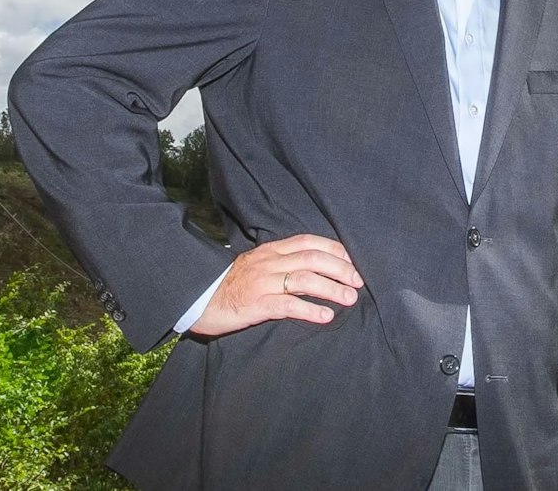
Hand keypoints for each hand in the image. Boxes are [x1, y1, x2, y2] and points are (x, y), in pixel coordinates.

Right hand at [189, 234, 362, 336]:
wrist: (198, 299)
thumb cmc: (231, 285)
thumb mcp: (257, 265)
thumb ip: (281, 262)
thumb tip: (314, 267)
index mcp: (270, 250)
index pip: (308, 241)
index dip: (334, 248)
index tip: (352, 260)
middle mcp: (269, 262)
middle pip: (313, 258)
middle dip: (340, 269)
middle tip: (358, 282)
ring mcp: (262, 283)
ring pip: (305, 279)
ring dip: (332, 289)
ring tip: (350, 298)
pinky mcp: (256, 304)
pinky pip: (288, 305)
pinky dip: (310, 310)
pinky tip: (326, 316)